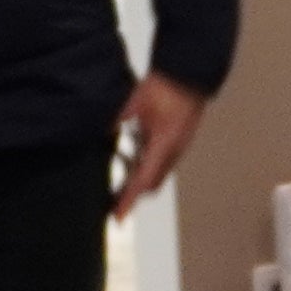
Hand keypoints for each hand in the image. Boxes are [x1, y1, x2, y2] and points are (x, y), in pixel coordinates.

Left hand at [111, 75, 208, 218]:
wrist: (189, 74)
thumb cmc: (166, 86)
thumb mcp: (136, 100)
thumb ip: (118, 117)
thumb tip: (102, 130)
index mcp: (163, 144)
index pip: (142, 179)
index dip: (129, 199)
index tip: (119, 216)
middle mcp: (173, 151)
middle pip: (151, 183)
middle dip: (132, 192)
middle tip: (113, 197)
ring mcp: (177, 147)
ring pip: (157, 173)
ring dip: (139, 175)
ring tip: (120, 167)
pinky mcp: (177, 141)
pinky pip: (162, 161)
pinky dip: (146, 162)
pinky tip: (133, 149)